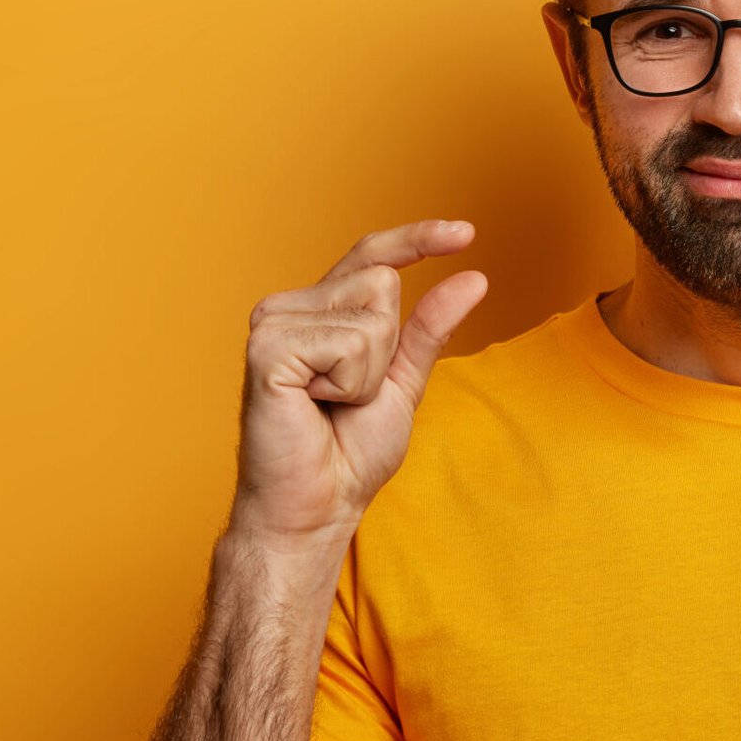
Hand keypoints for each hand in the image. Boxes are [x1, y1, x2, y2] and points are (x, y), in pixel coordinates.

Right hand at [228, 220, 487, 545]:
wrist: (316, 506)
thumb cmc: (349, 451)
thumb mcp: (404, 381)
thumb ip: (431, 328)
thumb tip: (474, 276)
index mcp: (318, 311)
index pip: (372, 256)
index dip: (418, 240)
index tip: (467, 234)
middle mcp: (289, 306)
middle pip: (382, 283)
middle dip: (388, 350)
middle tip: (350, 398)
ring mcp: (272, 323)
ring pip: (372, 315)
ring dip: (370, 374)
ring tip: (331, 405)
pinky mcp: (267, 348)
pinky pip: (350, 344)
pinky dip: (351, 385)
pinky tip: (314, 405)